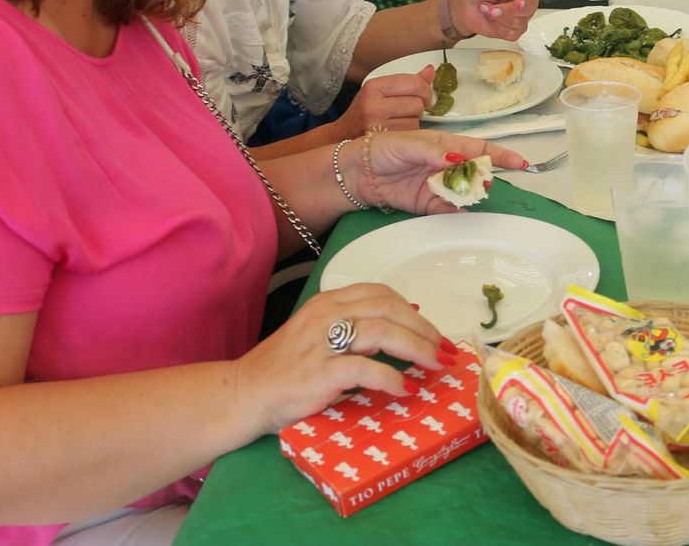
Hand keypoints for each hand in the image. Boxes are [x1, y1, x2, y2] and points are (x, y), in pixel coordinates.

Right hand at [232, 283, 453, 434]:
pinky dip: (392, 378)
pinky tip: (405, 388)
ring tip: (435, 366)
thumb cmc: (283, 370)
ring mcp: (321, 343)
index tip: (435, 333)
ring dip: (417, 349)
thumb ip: (354, 328)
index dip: (415, 312)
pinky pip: (365, 369)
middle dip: (424, 330)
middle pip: (389, 309)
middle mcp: (325, 315)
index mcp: (327, 302)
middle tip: (444, 350)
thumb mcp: (318, 336)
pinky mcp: (319, 373)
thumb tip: (404, 327)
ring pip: (382, 332)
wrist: (243, 394)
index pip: (381, 294)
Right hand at [338, 70, 430, 132]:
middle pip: (417, 103)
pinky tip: (397, 133)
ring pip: (416, 121)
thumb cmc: (363, 114)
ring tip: (399, 122)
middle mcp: (372, 104)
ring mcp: (376, 124)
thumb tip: (430, 70)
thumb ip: (407, 82)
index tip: (425, 95)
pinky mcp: (381, 141)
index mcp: (373, 86)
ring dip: (414, 122)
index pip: (413, 82)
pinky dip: (409, 135)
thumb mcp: (380, 92)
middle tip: (409, 110)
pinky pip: (410, 135)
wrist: (342, 138)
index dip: (426, 90)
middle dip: (419, 107)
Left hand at [361, 129, 529, 213]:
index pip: (478, 149)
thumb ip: (433, 152)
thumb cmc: (380, 148)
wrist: (356, 173)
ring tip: (469, 195)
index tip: (520, 162)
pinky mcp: (426, 203)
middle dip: (483, 177)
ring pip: (463, 191)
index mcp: (444, 144)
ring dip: (469, 194)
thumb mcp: (407, 143)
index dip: (500, 155)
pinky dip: (455, 210)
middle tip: (483, 183)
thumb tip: (457, 159)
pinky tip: (459, 210)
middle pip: (474, 172)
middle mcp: (444, 165)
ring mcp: (437, 185)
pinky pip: (447, 209)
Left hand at [450, 0, 538, 39]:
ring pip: (519, 23)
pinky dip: (498, 28)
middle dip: (506, 11)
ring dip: (498, 18)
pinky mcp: (512, 30)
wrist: (462, 6)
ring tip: (486, 8)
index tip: (517, 3)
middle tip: (490, 7)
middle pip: (528, 10)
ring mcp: (520, 16)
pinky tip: (490, 19)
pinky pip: (513, 34)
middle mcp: (524, 0)